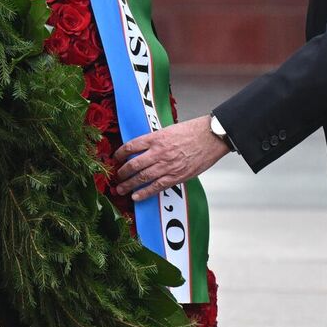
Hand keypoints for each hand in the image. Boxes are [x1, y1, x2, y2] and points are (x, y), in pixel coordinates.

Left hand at [110, 116, 229, 202]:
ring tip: (120, 189)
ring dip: (128, 185)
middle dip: (122, 173)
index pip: (130, 146)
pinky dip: (144, 193)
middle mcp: (158, 152)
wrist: (211, 137)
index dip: (120, 154)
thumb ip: (156, 140)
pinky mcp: (177, 176)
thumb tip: (143, 148)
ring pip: (142, 178)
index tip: (116, 158)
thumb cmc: (193, 131)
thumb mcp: (169, 130)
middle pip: (133, 165)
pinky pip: (157, 187)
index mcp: (156, 138)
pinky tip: (136, 197)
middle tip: (116, 177)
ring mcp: (167, 165)